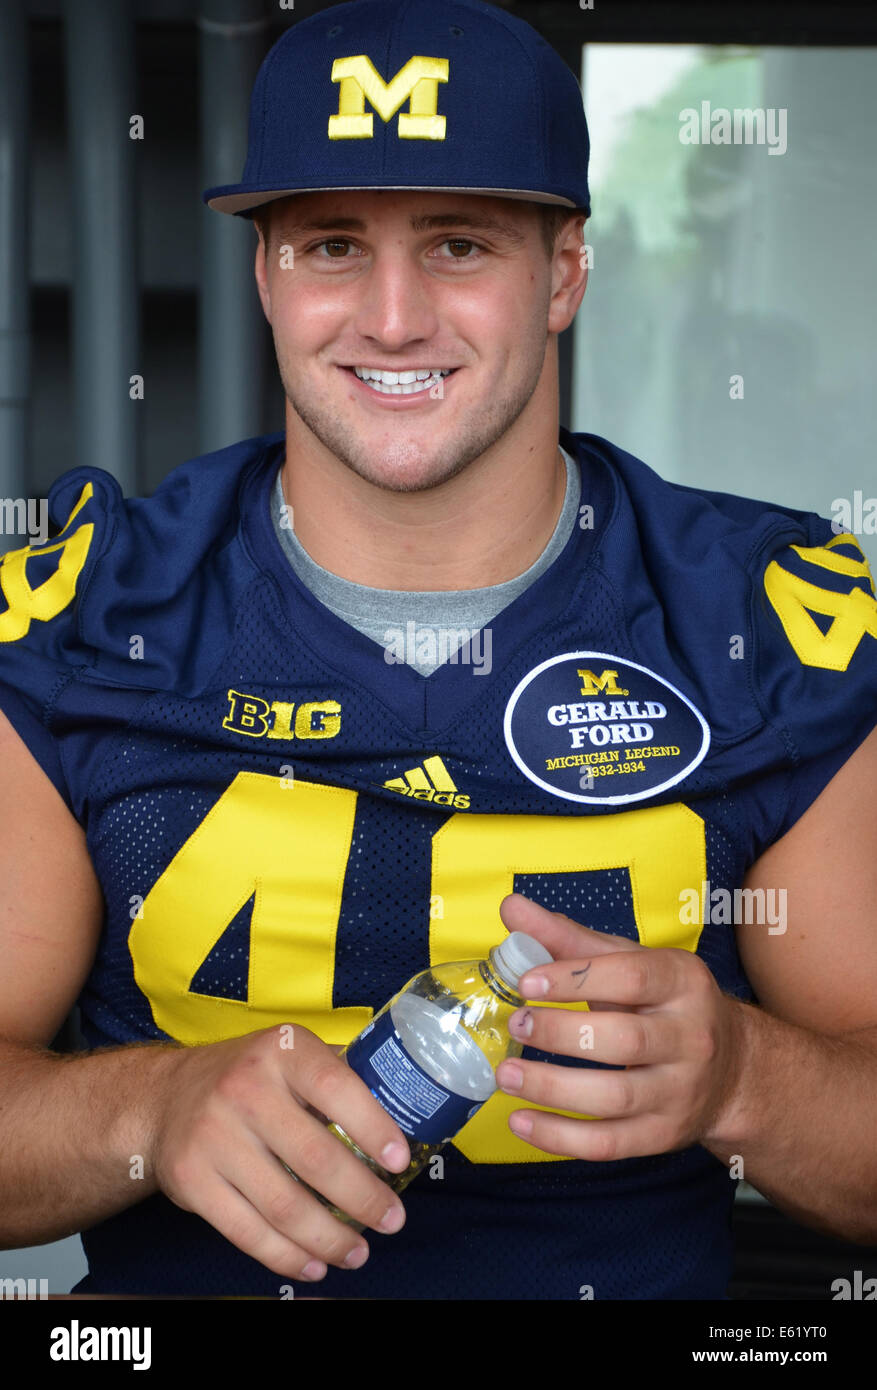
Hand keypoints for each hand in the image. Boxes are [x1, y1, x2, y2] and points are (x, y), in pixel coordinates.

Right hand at [150, 1024, 409, 1281]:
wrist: (165, 1097)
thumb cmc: (248, 1077)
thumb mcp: (289, 1054)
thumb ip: (336, 1077)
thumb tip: (404, 1116)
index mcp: (281, 1051)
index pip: (336, 1087)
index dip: (373, 1127)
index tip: (400, 1161)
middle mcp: (244, 1089)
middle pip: (316, 1159)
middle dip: (363, 1199)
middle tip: (391, 1220)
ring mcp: (214, 1136)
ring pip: (284, 1205)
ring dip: (330, 1238)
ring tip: (358, 1252)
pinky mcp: (191, 1180)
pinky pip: (248, 1231)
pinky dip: (286, 1257)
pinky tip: (314, 1264)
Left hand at [494, 893, 745, 1160]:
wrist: (731, 1070)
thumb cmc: (664, 1005)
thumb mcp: (628, 962)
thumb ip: (568, 938)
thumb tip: (510, 908)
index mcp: (684, 983)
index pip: (632, 978)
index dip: (577, 980)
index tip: (527, 983)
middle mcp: (691, 1038)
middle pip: (624, 1039)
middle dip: (561, 1034)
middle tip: (515, 1025)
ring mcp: (680, 1092)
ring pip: (615, 1097)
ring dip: (553, 1089)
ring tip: (506, 1075)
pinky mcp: (664, 1136)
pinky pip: (609, 1144)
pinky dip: (560, 1137)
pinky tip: (521, 1121)